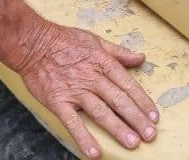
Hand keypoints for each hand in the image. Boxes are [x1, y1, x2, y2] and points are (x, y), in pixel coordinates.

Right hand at [18, 22, 157, 157]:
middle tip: (150, 135)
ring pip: (101, 112)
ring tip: (132, 143)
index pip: (128, 85)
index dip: (143, 102)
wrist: (34, 43)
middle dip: (136, 119)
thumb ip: (119, 52)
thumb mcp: (96, 41)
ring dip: (118, 128)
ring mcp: (76, 91)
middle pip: (119, 101)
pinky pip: (73, 122)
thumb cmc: (65, 40)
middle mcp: (93, 78)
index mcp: (103, 63)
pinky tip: (94, 152)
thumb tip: (140, 58)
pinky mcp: (58, 101)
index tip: (154, 116)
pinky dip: (84, 138)